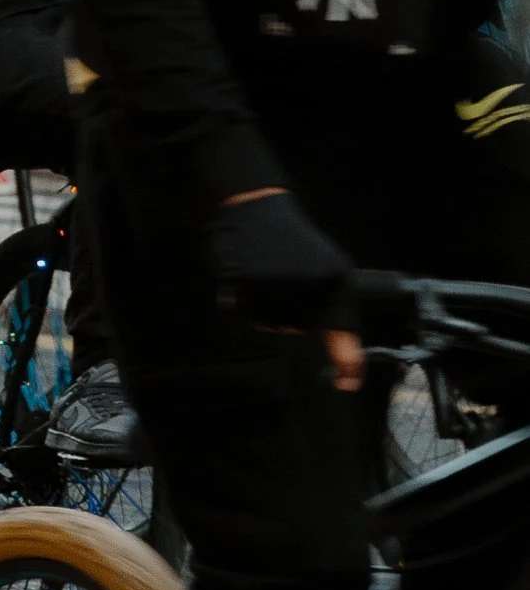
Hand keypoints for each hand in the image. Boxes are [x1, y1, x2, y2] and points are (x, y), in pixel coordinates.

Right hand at [212, 187, 360, 387]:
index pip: (341, 326)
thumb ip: (331, 304)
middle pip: (298, 328)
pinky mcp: (245, 281)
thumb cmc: (293, 241)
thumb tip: (339, 345)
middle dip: (290, 315)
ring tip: (266, 276)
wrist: (255, 206)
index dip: (346, 358)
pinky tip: (247, 277)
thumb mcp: (326, 267)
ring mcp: (275, 283)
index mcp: (332, 279)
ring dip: (265, 310)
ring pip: (271, 323)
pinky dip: (242, 302)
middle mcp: (306, 283)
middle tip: (283, 280)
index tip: (347, 382)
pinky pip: (244, 312)